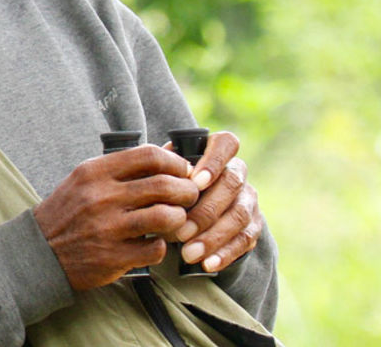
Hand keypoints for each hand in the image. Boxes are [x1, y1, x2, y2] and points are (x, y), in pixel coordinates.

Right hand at [33, 144, 198, 289]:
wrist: (41, 250)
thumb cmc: (69, 211)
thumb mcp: (86, 180)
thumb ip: (123, 169)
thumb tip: (169, 154)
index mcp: (94, 172)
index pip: (148, 156)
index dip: (175, 162)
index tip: (183, 171)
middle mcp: (101, 196)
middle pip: (164, 185)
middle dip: (187, 191)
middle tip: (190, 196)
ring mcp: (108, 228)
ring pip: (166, 217)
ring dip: (179, 218)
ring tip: (175, 219)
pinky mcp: (114, 257)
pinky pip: (156, 249)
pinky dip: (161, 246)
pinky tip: (153, 242)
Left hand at [170, 131, 263, 273]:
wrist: (187, 210)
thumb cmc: (169, 184)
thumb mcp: (164, 172)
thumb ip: (163, 171)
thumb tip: (154, 179)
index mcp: (218, 151)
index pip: (227, 144)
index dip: (214, 161)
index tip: (196, 181)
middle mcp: (238, 172)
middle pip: (231, 185)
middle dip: (205, 210)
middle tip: (180, 231)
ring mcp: (248, 199)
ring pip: (238, 216)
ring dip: (213, 237)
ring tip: (188, 253)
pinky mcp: (253, 226)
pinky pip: (245, 241)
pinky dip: (225, 254)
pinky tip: (207, 264)